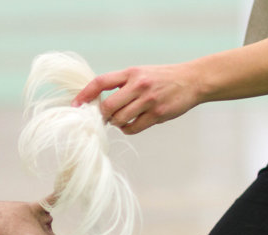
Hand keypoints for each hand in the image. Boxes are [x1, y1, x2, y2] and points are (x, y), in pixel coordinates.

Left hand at [71, 63, 201, 133]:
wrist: (193, 80)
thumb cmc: (160, 79)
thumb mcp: (139, 73)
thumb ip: (119, 85)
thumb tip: (94, 103)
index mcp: (131, 73)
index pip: (101, 82)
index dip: (84, 94)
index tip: (75, 105)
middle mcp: (139, 85)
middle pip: (107, 107)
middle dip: (102, 116)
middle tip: (103, 118)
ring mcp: (149, 100)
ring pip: (119, 120)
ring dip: (116, 122)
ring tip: (123, 118)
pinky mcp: (158, 114)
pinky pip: (132, 128)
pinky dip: (128, 129)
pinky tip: (133, 123)